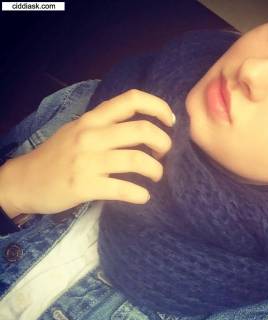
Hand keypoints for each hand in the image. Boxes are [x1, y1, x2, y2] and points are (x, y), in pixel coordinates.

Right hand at [0, 89, 175, 215]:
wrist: (24, 181)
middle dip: (164, 143)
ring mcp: (87, 161)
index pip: (131, 100)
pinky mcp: (84, 186)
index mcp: (92, 119)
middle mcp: (91, 135)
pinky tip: (143, 197)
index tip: (170, 121)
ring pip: (137, 160)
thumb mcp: (78, 131)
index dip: (158, 107)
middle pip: (142, 130)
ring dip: (156, 170)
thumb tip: (143, 130)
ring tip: (157, 176)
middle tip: (164, 154)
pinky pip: (123, 189)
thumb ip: (106, 127)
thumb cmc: (57, 156)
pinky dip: (140, 195)